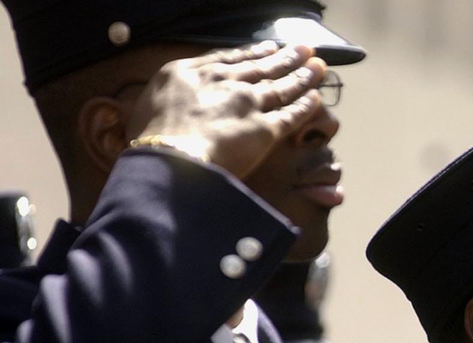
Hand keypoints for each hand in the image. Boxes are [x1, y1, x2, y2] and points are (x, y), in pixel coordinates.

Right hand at [126, 41, 326, 177]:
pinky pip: (291, 114)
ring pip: (281, 87)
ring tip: (318, 66)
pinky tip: (317, 97)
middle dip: (286, 57)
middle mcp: (224, 83)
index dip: (253, 53)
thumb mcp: (150, 103)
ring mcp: (246, 103)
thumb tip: (175, 99)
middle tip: (304, 49)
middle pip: (262, 67)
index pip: (230, 59)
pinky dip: (306, 105)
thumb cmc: (150, 139)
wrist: (170, 159)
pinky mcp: (265, 129)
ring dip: (303, 76)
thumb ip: (171, 96)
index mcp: (191, 72)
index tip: (269, 48)